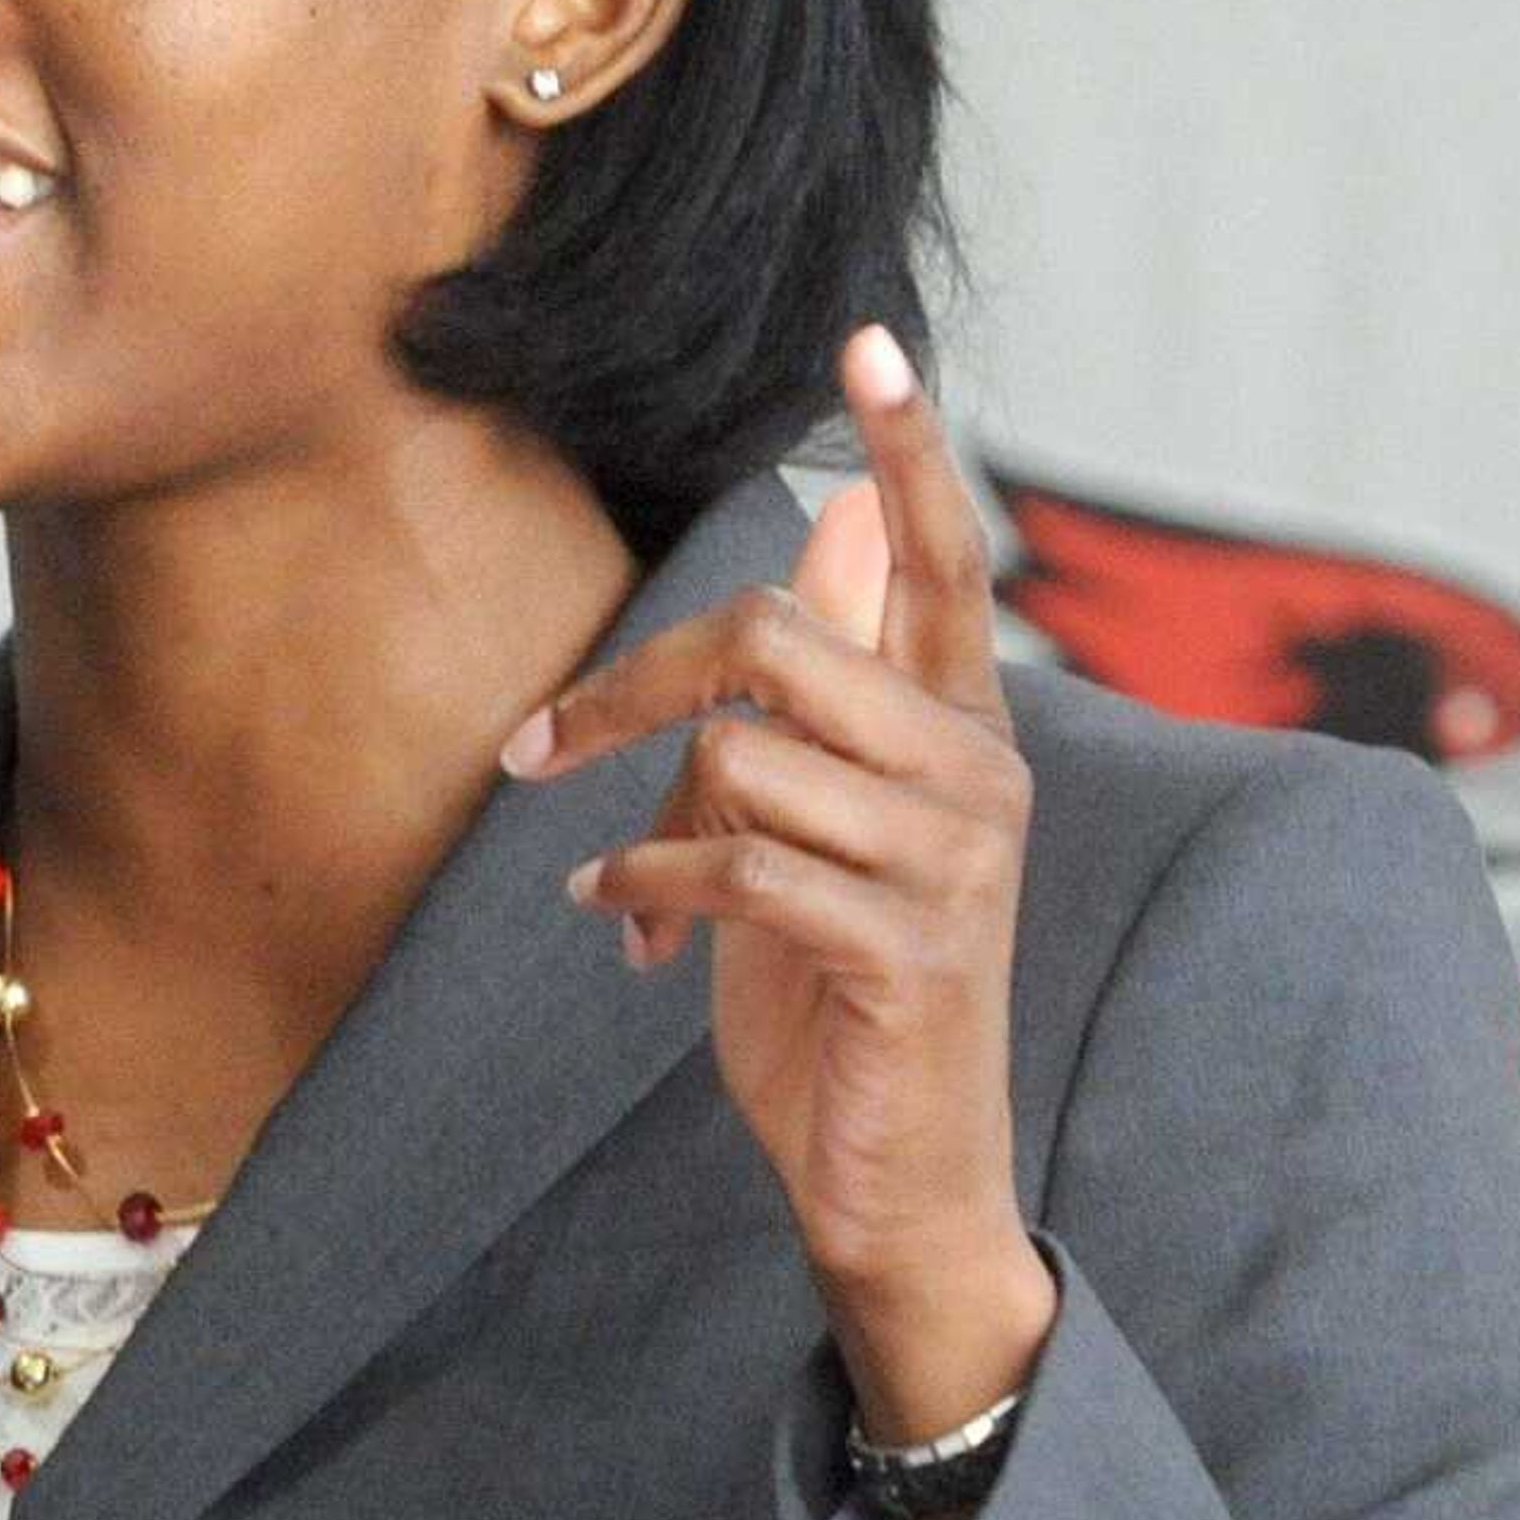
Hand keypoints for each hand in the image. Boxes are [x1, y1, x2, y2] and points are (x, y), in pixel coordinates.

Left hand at [505, 329, 1053, 1450]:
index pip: (946, 557)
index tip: (867, 339)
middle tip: (540, 748)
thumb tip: (829, 526)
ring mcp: (953, 860)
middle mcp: (978, 770)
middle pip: (774, 639)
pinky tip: (623, 927)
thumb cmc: (843, 993)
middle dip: (634, 687)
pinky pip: (736, 863)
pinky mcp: (906, 948)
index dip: (909, 448)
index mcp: (962, 725)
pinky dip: (646, 888)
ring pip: (743, 754)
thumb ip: (829, 687)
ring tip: (626, 892)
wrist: (902, 1180)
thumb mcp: (824, 821)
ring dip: (644, 825)